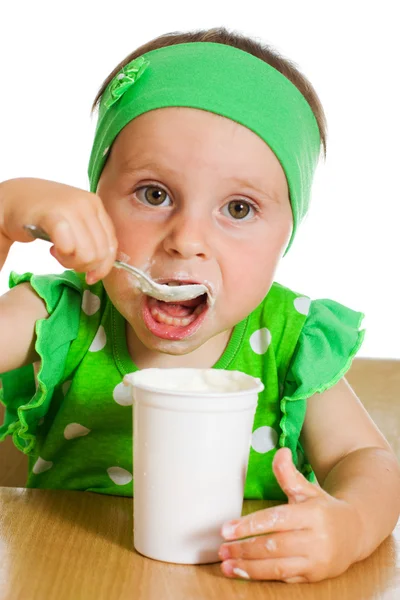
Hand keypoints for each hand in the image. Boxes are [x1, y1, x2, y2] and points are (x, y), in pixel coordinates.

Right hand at [0, 178, 116, 282]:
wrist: (9, 198)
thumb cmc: (42, 214)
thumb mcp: (74, 223)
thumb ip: (91, 240)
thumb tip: (101, 271)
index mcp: (96, 205)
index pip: (112, 245)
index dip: (103, 267)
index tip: (89, 275)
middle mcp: (87, 204)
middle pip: (100, 254)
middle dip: (83, 265)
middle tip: (66, 258)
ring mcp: (71, 208)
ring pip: (87, 255)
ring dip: (71, 262)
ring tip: (58, 253)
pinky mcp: (53, 215)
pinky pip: (68, 247)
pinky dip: (62, 256)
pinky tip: (52, 249)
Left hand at [219, 447, 362, 582]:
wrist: (355, 532)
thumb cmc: (324, 509)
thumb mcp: (307, 489)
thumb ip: (289, 474)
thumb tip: (280, 452)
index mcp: (312, 514)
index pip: (276, 520)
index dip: (250, 525)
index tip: (227, 529)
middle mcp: (316, 539)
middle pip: (274, 546)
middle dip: (244, 549)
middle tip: (222, 548)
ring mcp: (316, 560)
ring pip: (278, 567)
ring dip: (249, 567)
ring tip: (227, 564)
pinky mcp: (314, 577)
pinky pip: (285, 579)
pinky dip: (262, 576)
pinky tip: (244, 572)